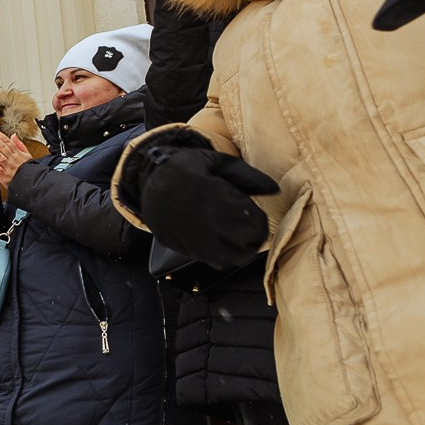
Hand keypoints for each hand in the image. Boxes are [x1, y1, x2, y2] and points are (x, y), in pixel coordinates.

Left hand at [0, 128, 30, 187]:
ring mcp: (9, 167)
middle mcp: (13, 159)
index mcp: (18, 153)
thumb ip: (20, 145)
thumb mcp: (27, 156)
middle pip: (2, 146)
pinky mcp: (5, 176)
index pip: (7, 141)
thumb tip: (13, 135)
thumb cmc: (28, 169)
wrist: (30, 183)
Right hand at [127, 139, 278, 271]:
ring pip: (237, 257)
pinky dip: (228, 255)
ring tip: (238, 233)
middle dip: (255, 232)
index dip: (259, 218)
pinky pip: (219, 263)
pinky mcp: (191, 250)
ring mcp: (200, 241)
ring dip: (244, 247)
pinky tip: (224, 241)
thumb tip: (275, 190)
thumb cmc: (187, 170)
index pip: (256, 222)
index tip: (251, 209)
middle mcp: (209, 224)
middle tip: (248, 222)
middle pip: (250, 242)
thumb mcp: (216, 161)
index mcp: (218, 198)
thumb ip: (247, 175)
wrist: (150, 187)